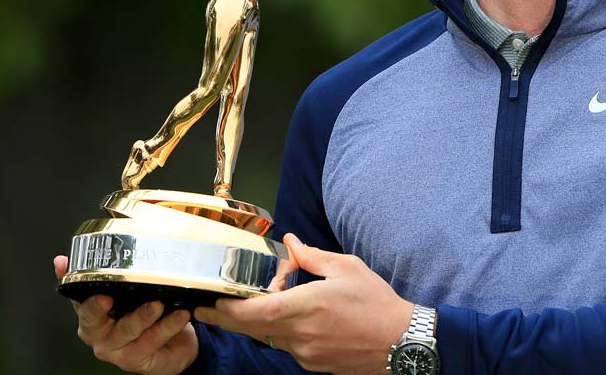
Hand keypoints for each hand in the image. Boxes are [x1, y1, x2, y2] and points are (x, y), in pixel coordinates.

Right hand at [54, 255, 198, 374]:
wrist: (172, 346)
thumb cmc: (146, 316)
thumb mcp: (125, 294)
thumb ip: (105, 275)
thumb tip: (61, 260)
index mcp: (92, 317)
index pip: (79, 303)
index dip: (83, 296)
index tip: (95, 291)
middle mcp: (99, 335)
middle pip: (94, 321)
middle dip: (100, 308)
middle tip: (111, 297)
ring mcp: (117, 349)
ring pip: (127, 330)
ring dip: (143, 315)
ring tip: (158, 304)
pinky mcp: (137, 360)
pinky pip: (152, 340)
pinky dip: (167, 326)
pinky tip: (180, 314)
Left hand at [194, 233, 411, 374]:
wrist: (400, 341)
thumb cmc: (376, 303)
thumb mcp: (347, 268)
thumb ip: (313, 257)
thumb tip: (291, 244)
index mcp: (307, 305)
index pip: (256, 311)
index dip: (228, 308)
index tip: (211, 300)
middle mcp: (301, 333)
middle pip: (251, 328)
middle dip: (225, 319)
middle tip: (205, 310)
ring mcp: (305, 352)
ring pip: (269, 337)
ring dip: (258, 322)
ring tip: (257, 305)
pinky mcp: (313, 363)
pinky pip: (287, 346)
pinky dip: (281, 332)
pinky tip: (292, 319)